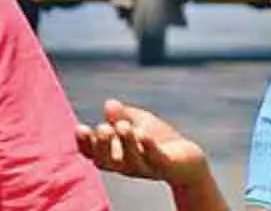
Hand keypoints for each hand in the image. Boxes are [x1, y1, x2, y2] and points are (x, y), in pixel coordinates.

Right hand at [75, 99, 209, 187]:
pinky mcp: (166, 165)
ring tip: (123, 125)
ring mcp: (146, 167)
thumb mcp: (138, 123)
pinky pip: (156, 158)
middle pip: (107, 161)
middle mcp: (127, 165)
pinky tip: (144, 134)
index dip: (84, 144)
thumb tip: (108, 104)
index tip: (80, 127)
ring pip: (131, 160)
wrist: (189, 160)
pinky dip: (149, 147)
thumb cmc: (159, 141)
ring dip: (126, 143)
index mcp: (116, 156)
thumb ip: (122, 115)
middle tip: (102, 129)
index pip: (93, 154)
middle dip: (102, 146)